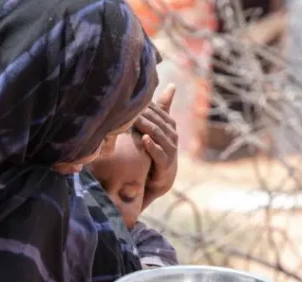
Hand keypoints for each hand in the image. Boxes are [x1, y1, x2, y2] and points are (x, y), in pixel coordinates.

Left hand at [135, 84, 177, 208]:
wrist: (161, 175)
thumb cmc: (158, 147)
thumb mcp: (159, 126)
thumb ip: (163, 106)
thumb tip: (172, 84)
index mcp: (170, 125)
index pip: (158, 110)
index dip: (146, 104)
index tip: (132, 97)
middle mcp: (172, 135)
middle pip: (156, 121)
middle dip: (144, 113)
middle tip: (129, 106)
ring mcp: (170, 149)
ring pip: (157, 134)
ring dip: (145, 126)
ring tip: (134, 119)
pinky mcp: (165, 163)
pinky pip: (158, 153)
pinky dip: (151, 146)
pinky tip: (144, 139)